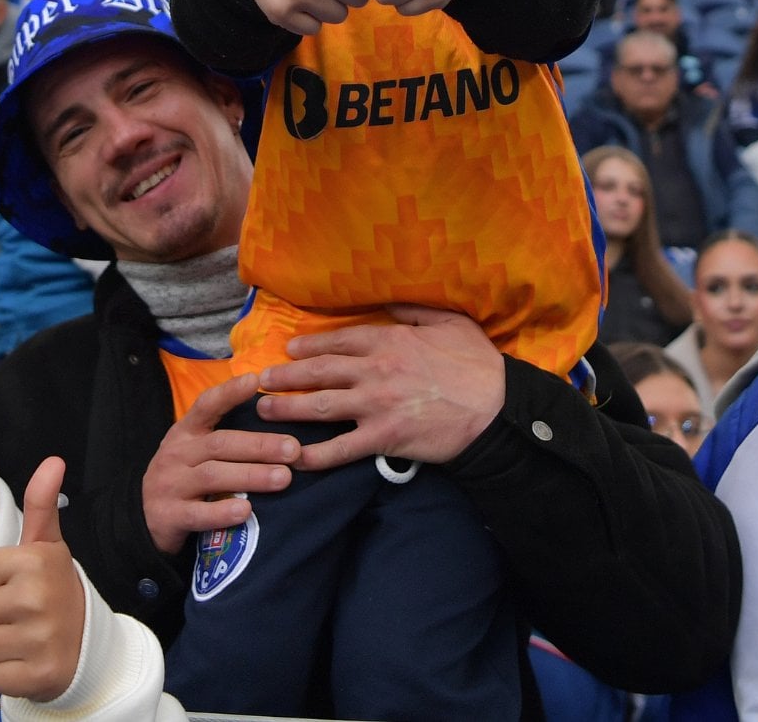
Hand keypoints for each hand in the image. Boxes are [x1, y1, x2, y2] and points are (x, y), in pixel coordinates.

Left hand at [0, 457, 85, 701]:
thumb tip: (53, 460)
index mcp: (32, 561)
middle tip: (13, 611)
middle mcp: (33, 599)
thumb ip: (41, 503)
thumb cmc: (55, 588)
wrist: (89, 644)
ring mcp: (35, 640)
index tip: (8, 582)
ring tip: (18, 634)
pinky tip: (24, 658)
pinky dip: (3, 670)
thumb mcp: (48, 545)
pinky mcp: (34, 677)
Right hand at [142, 373, 298, 553]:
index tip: (255, 380)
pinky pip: (198, 514)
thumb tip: (276, 421)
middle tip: (293, 449)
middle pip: (220, 444)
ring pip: (213, 476)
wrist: (144, 518)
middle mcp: (177, 454)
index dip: (229, 392)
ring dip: (251, 476)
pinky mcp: (169, 516)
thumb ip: (226, 438)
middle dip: (259, 445)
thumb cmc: (184, 476)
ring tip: (283, 478)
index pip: (206, 405)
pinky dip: (222, 512)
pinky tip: (246, 511)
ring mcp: (171, 485)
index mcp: (185, 432)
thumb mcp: (195, 450)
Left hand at [256, 305, 505, 468]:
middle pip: (319, 372)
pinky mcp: (383, 439)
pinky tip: (296, 458)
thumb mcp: (449, 321)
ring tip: (263, 410)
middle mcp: (374, 371)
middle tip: (260, 380)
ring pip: (320, 406)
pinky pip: (341, 448)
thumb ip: (413, 309)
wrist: (497, 409)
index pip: (337, 341)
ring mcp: (376, 406)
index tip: (289, 349)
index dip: (308, 345)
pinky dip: (316, 455)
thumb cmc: (478, 364)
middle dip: (286, 377)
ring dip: (287, 408)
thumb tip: (387, 298)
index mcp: (388, 340)